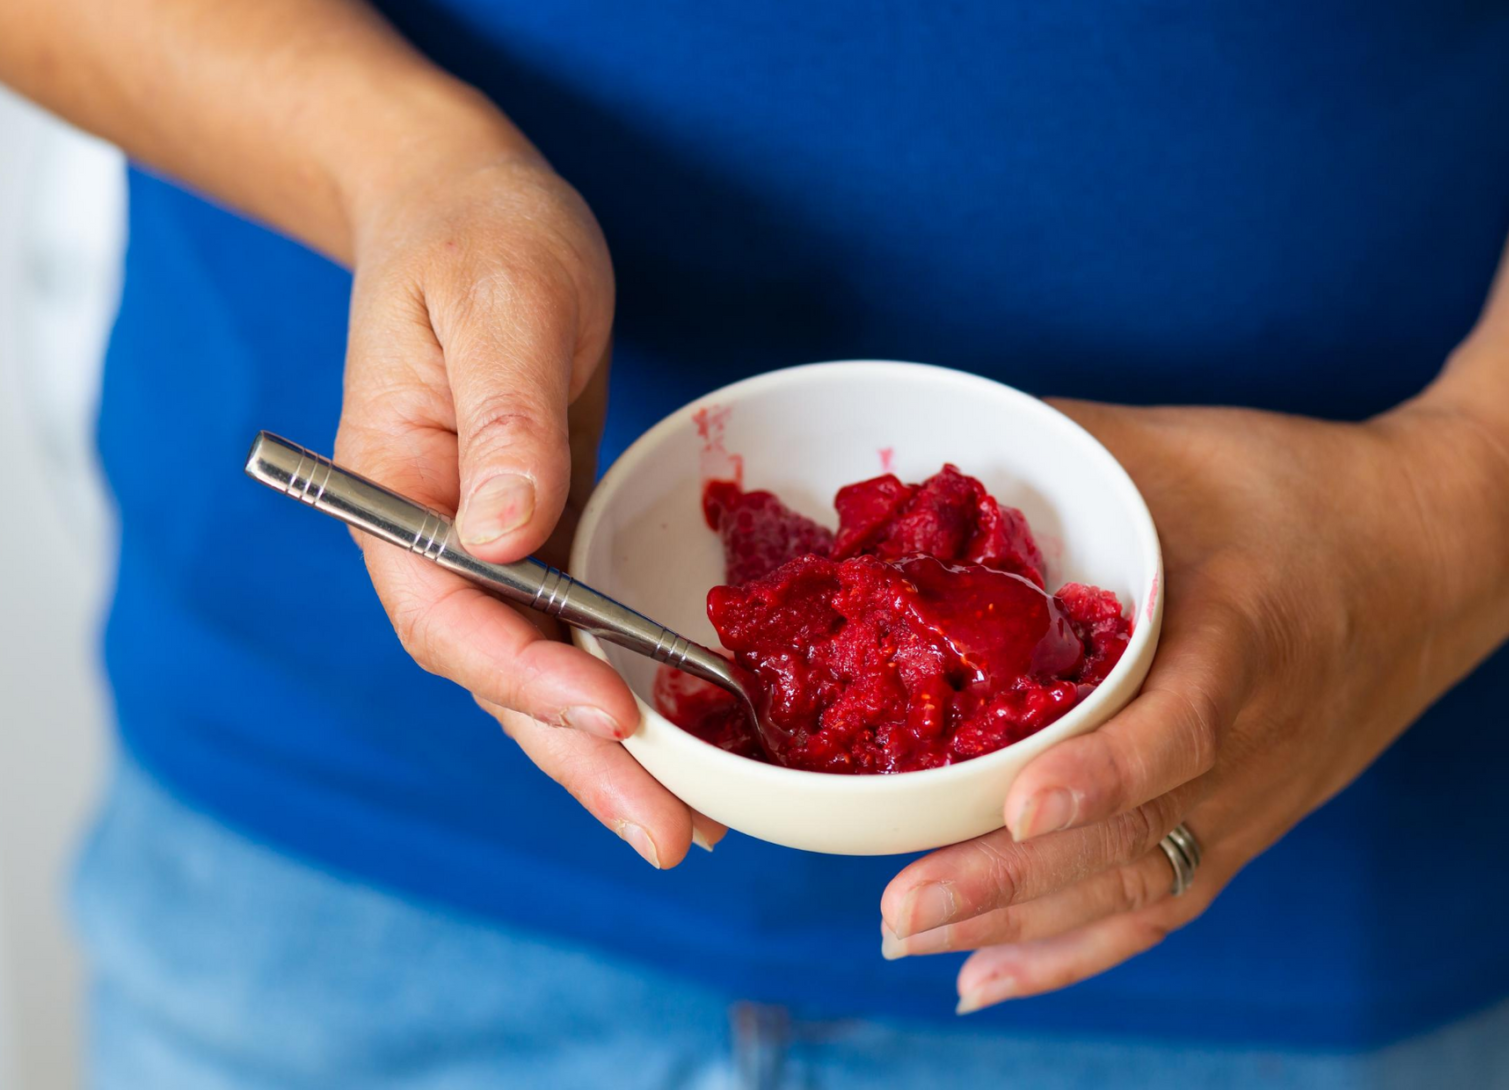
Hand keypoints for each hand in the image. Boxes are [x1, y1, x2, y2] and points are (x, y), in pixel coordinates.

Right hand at [333, 127, 723, 867]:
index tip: (615, 717)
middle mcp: (433, 540)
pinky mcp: (541, 539)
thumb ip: (501, 416)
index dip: (527, 675)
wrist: (470, 209)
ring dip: (612, 756)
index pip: (448, 612)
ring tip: (692, 826)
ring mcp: (487, 549)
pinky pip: (578, 635)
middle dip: (582, 762)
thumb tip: (502, 538)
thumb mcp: (499, 302)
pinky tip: (683, 740)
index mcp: (393, 491)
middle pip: (498, 676)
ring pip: (541, 674)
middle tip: (669, 838)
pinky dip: (627, 692)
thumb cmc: (475, 236)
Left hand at [879, 392, 1508, 1012]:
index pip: (1186, 723)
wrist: (1435, 553)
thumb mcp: (1193, 449)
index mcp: (1250, 635)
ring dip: (1020, 925)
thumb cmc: (1304, 493)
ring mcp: (1255, 799)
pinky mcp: (1244, 825)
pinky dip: (1073, 952)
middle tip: (899, 908)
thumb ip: (1075, 449)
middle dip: (1010, 881)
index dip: (1107, 773)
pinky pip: (1161, 905)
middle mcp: (1258, 740)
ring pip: (1135, 885)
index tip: (1021, 806)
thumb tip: (936, 453)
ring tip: (911, 939)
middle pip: (1138, 834)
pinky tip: (985, 977)